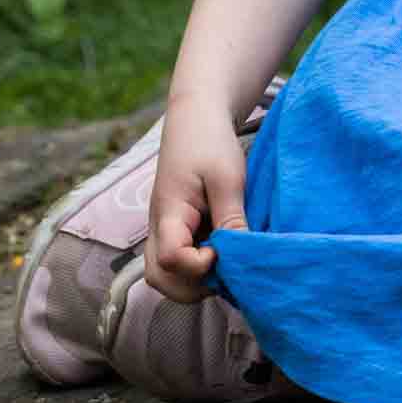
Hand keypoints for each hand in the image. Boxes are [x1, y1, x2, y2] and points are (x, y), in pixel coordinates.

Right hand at [144, 98, 248, 304]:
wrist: (196, 116)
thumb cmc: (210, 141)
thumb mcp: (227, 176)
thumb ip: (231, 218)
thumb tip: (241, 259)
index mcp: (168, 213)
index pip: (169, 261)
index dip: (198, 266)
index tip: (223, 251)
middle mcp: (159, 228)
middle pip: (160, 279)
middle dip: (193, 285)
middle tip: (225, 267)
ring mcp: (166, 230)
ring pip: (167, 276)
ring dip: (196, 279)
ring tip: (226, 260)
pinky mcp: (177, 229)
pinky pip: (179, 261)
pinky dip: (199, 267)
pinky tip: (224, 251)